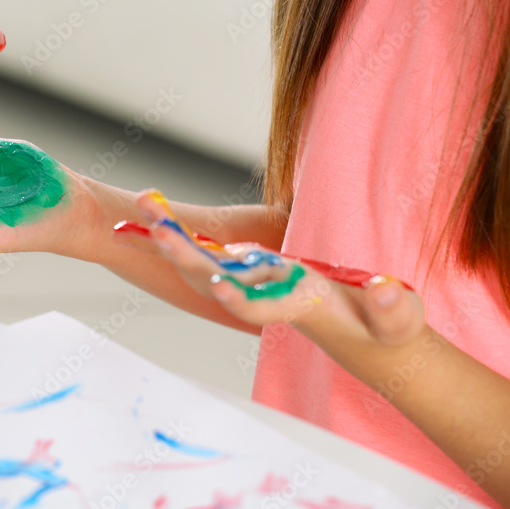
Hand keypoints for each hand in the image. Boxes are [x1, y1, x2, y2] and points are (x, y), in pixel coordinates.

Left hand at [135, 191, 425, 347]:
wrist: (364, 338)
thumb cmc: (385, 332)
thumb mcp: (398, 323)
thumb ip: (392, 311)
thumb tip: (385, 291)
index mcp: (296, 308)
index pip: (262, 308)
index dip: (240, 299)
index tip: (218, 287)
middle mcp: (262, 295)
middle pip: (215, 278)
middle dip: (185, 256)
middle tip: (157, 229)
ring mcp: (251, 280)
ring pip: (201, 260)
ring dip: (172, 236)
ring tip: (145, 203)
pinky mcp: (248, 267)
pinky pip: (206, 250)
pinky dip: (181, 234)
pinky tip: (156, 212)